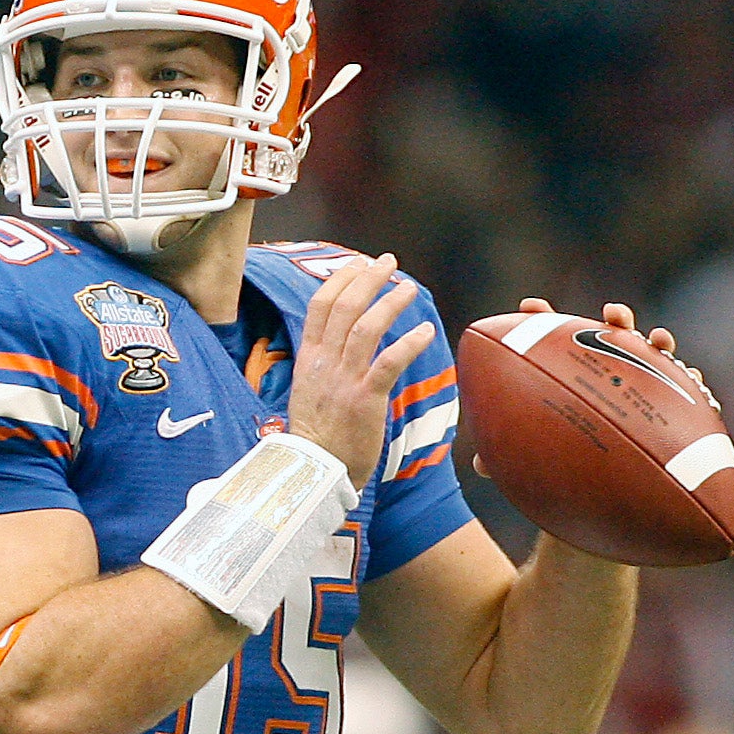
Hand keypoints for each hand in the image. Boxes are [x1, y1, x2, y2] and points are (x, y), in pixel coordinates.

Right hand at [287, 253, 431, 491]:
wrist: (314, 471)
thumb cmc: (316, 436)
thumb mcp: (308, 392)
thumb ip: (322, 365)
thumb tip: (338, 346)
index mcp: (308, 359)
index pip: (320, 306)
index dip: (340, 280)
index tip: (358, 264)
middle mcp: (323, 363)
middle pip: (344, 307)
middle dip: (367, 279)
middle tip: (387, 261)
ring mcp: (343, 380)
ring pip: (366, 327)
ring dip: (390, 303)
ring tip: (409, 288)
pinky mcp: (364, 399)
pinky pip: (389, 363)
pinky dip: (408, 344)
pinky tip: (426, 332)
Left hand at [471, 298, 712, 476]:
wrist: (596, 500)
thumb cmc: (558, 470)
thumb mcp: (531, 462)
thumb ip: (506, 459)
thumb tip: (477, 464)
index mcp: (569, 376)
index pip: (555, 340)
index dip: (542, 320)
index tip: (529, 306)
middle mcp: (607, 375)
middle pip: (612, 338)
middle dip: (615, 320)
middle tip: (612, 314)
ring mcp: (641, 388)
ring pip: (652, 357)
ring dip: (658, 343)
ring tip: (658, 340)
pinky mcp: (670, 410)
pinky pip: (687, 391)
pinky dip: (693, 383)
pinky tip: (696, 383)